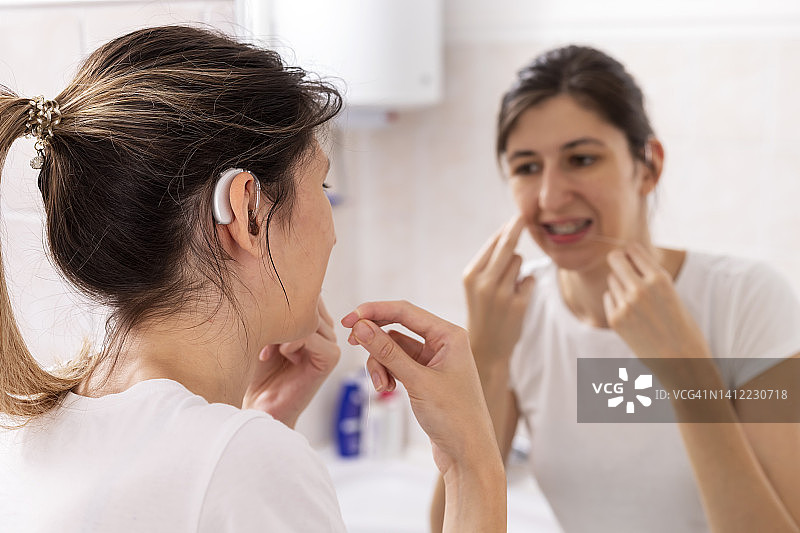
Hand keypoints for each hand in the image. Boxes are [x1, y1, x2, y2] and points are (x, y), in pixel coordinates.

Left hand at [243, 298, 339, 427]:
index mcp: (311, 317)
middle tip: (261, 336)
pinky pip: (313, 335)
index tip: (257, 320)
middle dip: (280, 315)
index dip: (278, 300)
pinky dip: (293, 342)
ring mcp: (330, 341)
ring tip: (266, 350)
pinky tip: (282, 355)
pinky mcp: (331, 357)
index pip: (304, 290)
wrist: (258, 406)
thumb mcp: (261, 329)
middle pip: (307, 300)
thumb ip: (274, 307)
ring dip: (283, 330)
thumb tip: (273, 280)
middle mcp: (324, 326)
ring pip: (309, 316)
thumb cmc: (254, 369)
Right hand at [341, 301, 500, 474]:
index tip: (350, 318)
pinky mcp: (424, 377)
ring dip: (380, 363)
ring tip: (382, 386)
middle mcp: (443, 343)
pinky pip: (397, 364)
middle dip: (375, 337)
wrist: (468, 454)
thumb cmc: (454, 417)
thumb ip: (388, 352)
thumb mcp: (417, 381)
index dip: (375, 311)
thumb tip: (362, 327)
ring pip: (393, 348)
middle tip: (351, 342)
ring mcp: (433, 360)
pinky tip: (387, 390)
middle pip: (397, 326)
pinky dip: (387, 374)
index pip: (405, 311)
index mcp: (450, 335)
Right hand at [463, 215, 534, 369]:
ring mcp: (502, 294)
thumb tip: (508, 231)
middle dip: (516, 228)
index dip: (506, 229)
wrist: (486, 347)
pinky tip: (517, 298)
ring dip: (518, 269)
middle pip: (507, 246)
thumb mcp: (476, 285)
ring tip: (507, 287)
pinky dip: (526, 284)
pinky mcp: (518, 305)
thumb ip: (489, 261)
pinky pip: (529, 279)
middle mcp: (484, 283)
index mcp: (470, 275)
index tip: (517, 215)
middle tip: (523, 215)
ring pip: (519, 262)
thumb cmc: (483, 310)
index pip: (493, 244)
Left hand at [604, 244, 710, 370]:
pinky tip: (632, 315)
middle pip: (615, 259)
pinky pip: (609, 298)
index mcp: (660, 278)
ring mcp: (625, 305)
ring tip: (638, 302)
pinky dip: (616, 302)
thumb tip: (627, 257)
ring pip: (612, 280)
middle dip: (618, 261)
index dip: (631, 252)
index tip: (632, 257)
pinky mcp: (615, 319)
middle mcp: (640, 289)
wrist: (681, 362)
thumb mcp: (671, 293)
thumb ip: (651, 277)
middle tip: (623, 267)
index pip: (632, 249)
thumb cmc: (681, 326)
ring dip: (620, 285)